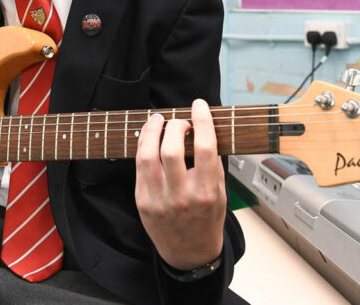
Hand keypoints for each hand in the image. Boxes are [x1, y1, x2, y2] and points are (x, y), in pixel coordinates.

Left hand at [135, 99, 224, 270]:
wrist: (189, 253)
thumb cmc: (207, 219)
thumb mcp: (220, 193)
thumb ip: (213, 163)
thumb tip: (203, 128)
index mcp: (206, 193)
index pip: (205, 148)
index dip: (202, 121)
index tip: (199, 105)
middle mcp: (182, 197)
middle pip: (171, 149)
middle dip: (175, 125)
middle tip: (180, 120)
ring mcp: (158, 200)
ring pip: (148, 155)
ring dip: (152, 130)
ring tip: (159, 120)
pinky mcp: (142, 201)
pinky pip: (138, 166)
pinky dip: (143, 146)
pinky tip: (149, 137)